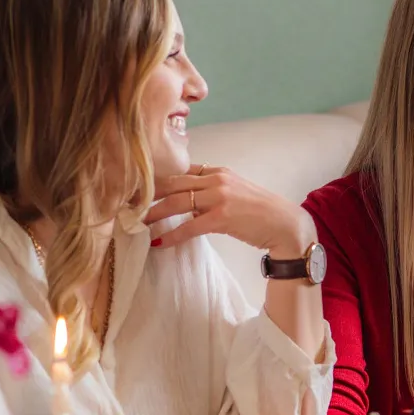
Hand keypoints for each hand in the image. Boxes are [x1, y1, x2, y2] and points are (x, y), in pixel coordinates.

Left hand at [145, 164, 315, 256]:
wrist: (285, 225)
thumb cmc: (261, 213)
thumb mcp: (235, 192)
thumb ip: (211, 192)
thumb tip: (187, 204)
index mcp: (218, 171)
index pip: (180, 172)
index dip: (157, 180)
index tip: (138, 190)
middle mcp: (216, 179)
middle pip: (172, 183)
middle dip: (147, 194)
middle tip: (127, 205)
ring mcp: (220, 196)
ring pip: (176, 202)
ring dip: (153, 214)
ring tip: (136, 223)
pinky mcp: (222, 216)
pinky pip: (189, 225)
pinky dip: (171, 235)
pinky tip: (159, 243)